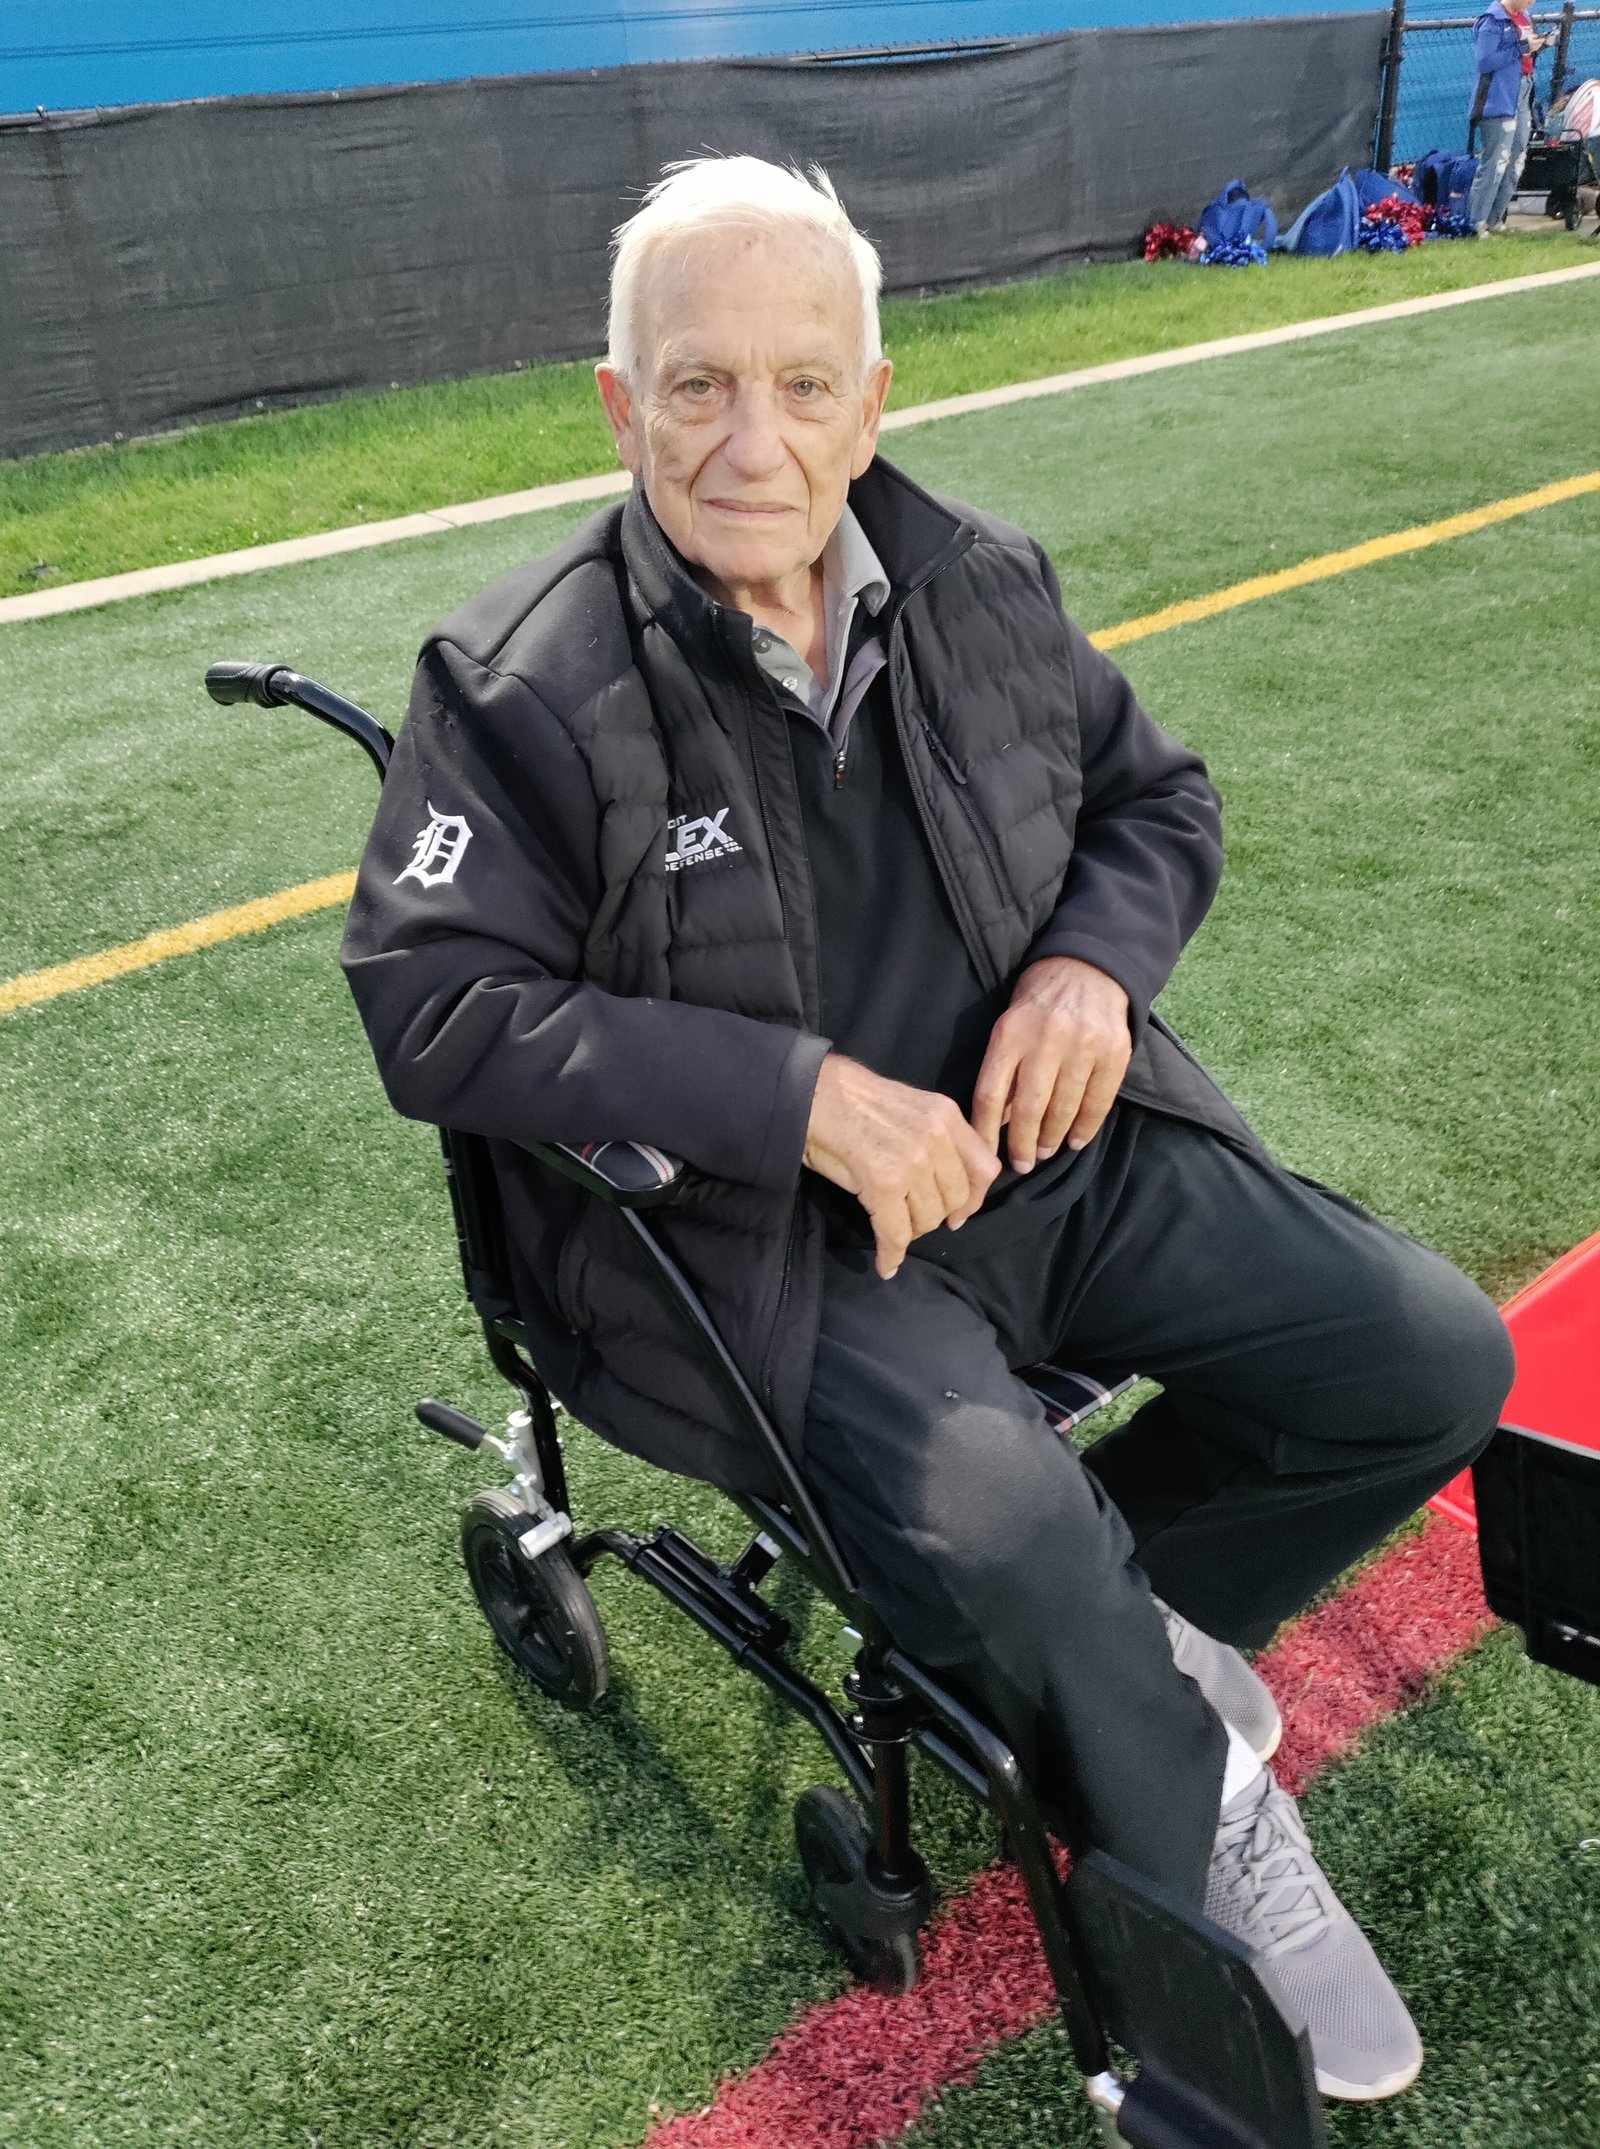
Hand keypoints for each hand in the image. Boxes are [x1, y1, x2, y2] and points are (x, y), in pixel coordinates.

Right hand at [803, 1054, 1000, 1279]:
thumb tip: (946, 1179)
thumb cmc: (853, 1099)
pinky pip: (896, 1232)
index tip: (958, 1214)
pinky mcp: (884, 1184)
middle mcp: (937, 1137)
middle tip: (914, 1219)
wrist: (813, 1093)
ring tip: (894, 1227)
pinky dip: (891, 1254)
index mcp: (947, 1116)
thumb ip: (936, 1137)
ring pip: (927, 1218)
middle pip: (955, 1199)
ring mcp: (912, 1161)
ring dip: (911, 1231)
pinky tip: (886, 1263)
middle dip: (936, 1216)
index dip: (973, 1199)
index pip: (985, 1168)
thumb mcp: (913, 1107)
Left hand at [971, 957, 1131, 1172]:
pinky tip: (1076, 1141)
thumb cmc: (1039, 1003)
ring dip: (1053, 1139)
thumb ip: (1002, 1071)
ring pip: (1063, 1109)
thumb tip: (995, 1122)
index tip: (985, 1156)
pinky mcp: (1114, 1052)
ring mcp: (1083, 1046)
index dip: (985, 1132)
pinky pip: (1098, 1102)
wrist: (1087, 968)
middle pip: (1028, 1107)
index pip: (990, 1094)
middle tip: (1022, 1164)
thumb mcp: (1008, 1027)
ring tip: (1046, 1152)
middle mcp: (1046, 1039)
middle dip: (1023, 1144)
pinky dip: (1086, 1127)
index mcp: (1010, 1034)